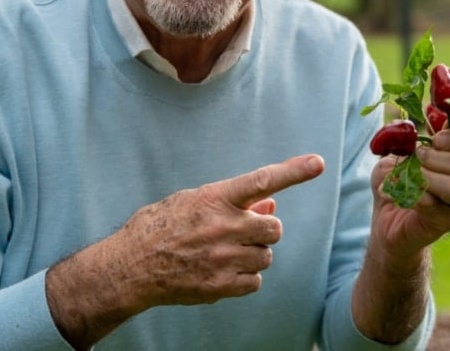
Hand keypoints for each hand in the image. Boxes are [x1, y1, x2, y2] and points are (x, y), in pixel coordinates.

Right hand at [45, 154, 323, 348]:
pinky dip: (245, 277)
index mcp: (215, 198)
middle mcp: (224, 226)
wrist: (132, 266)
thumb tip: (269, 206)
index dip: (293, 171)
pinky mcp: (221, 286)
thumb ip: (232, 202)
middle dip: (265, 229)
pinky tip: (222, 270)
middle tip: (244, 230)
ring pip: (265, 256)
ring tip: (223, 251)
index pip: (263, 180)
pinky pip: (255, 281)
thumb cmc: (160, 226)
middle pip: (274, 229)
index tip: (317, 163)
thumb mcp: (192, 201)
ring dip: (253, 254)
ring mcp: (224, 258)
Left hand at [370, 125, 449, 256]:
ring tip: (410, 177)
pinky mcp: (445, 221)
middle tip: (417, 159)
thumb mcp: (397, 152)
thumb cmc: (395, 179)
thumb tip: (415, 127)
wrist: (384, 217)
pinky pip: (435, 204)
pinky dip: (412, 194)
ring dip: (428, 177)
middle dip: (437, 157)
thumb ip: (409, 138)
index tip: (436, 140)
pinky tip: (397, 193)